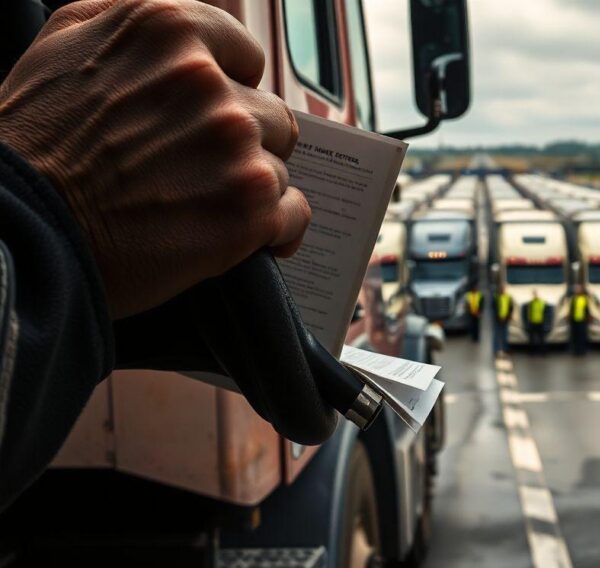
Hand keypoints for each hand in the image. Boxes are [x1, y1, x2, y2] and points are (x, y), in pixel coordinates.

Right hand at [0, 0, 309, 317]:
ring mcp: (234, 147)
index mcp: (170, 30)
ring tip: (195, 206)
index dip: (227, 93)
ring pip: (277, 166)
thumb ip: (134, 17)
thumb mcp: (65, 40)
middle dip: (242, 143)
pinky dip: (274, 231)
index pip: (246, 58)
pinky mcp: (248, 210)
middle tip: (193, 171)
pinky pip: (294, 215)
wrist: (19, 232)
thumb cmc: (33, 142)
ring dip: (248, 188)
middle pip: (270, 115)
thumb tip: (192, 20)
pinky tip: (237, 236)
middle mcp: (210, 82)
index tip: (202, 120)